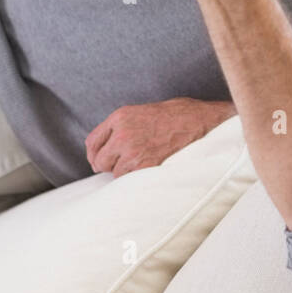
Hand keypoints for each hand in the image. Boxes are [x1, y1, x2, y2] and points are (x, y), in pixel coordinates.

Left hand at [85, 97, 236, 175]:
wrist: (199, 121)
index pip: (92, 142)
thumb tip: (105, 147)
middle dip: (109, 165)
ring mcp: (133, 151)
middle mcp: (123, 134)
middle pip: (100, 161)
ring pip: (115, 174)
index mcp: (120, 117)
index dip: (94, 154)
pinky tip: (148, 168)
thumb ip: (120, 127)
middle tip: (122, 164)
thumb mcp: (141, 112)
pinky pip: (130, 180)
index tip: (99, 160)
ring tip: (143, 162)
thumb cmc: (175, 115)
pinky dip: (136, 178)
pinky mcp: (146, 166)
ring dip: (125, 172)